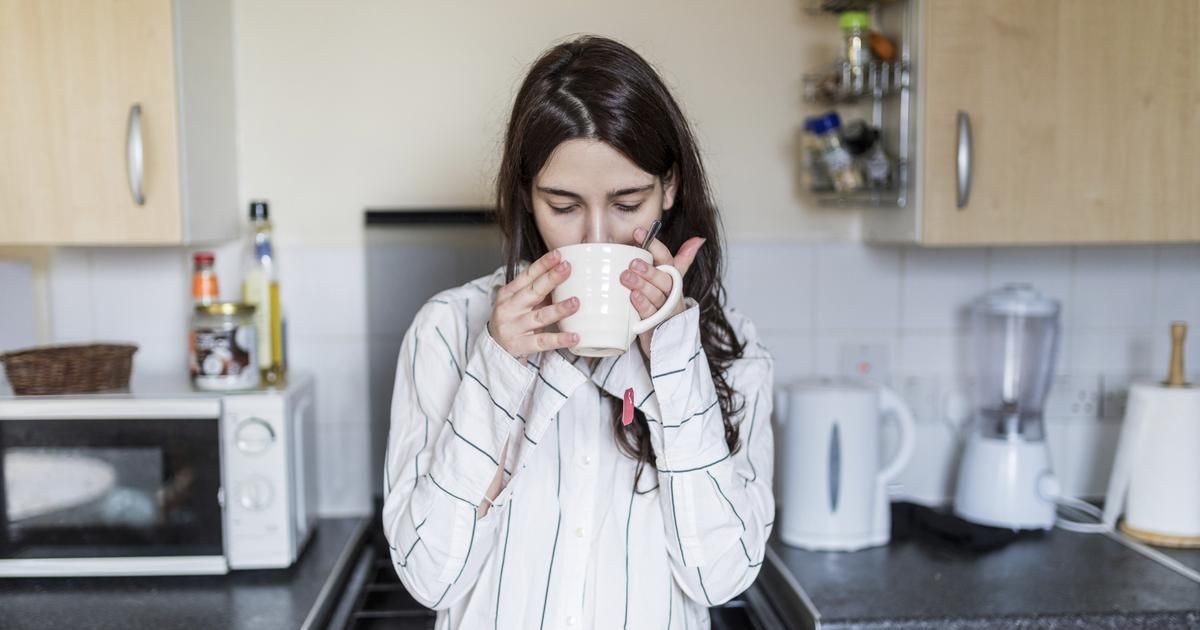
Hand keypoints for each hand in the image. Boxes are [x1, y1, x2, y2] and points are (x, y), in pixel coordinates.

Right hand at [487, 249, 579, 359]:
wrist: (495, 350)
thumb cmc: (513, 321)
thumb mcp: (520, 303)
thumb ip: (538, 291)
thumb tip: (567, 274)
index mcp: (508, 294)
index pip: (527, 275)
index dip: (542, 264)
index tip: (558, 254)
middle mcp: (508, 309)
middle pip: (532, 292)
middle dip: (551, 279)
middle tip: (568, 268)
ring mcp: (513, 328)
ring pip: (539, 317)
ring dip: (559, 309)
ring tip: (576, 302)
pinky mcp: (519, 346)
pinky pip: (542, 342)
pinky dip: (559, 339)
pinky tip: (574, 336)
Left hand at [620, 227, 704, 358]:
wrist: (668, 340)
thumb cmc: (665, 306)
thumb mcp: (671, 282)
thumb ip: (682, 260)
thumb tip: (699, 239)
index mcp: (672, 280)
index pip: (667, 259)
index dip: (655, 246)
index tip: (638, 233)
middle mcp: (671, 293)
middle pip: (664, 279)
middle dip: (649, 270)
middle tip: (632, 262)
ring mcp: (665, 310)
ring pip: (657, 296)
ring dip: (642, 285)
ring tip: (626, 277)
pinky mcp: (657, 326)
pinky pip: (651, 314)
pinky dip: (642, 305)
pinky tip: (633, 297)